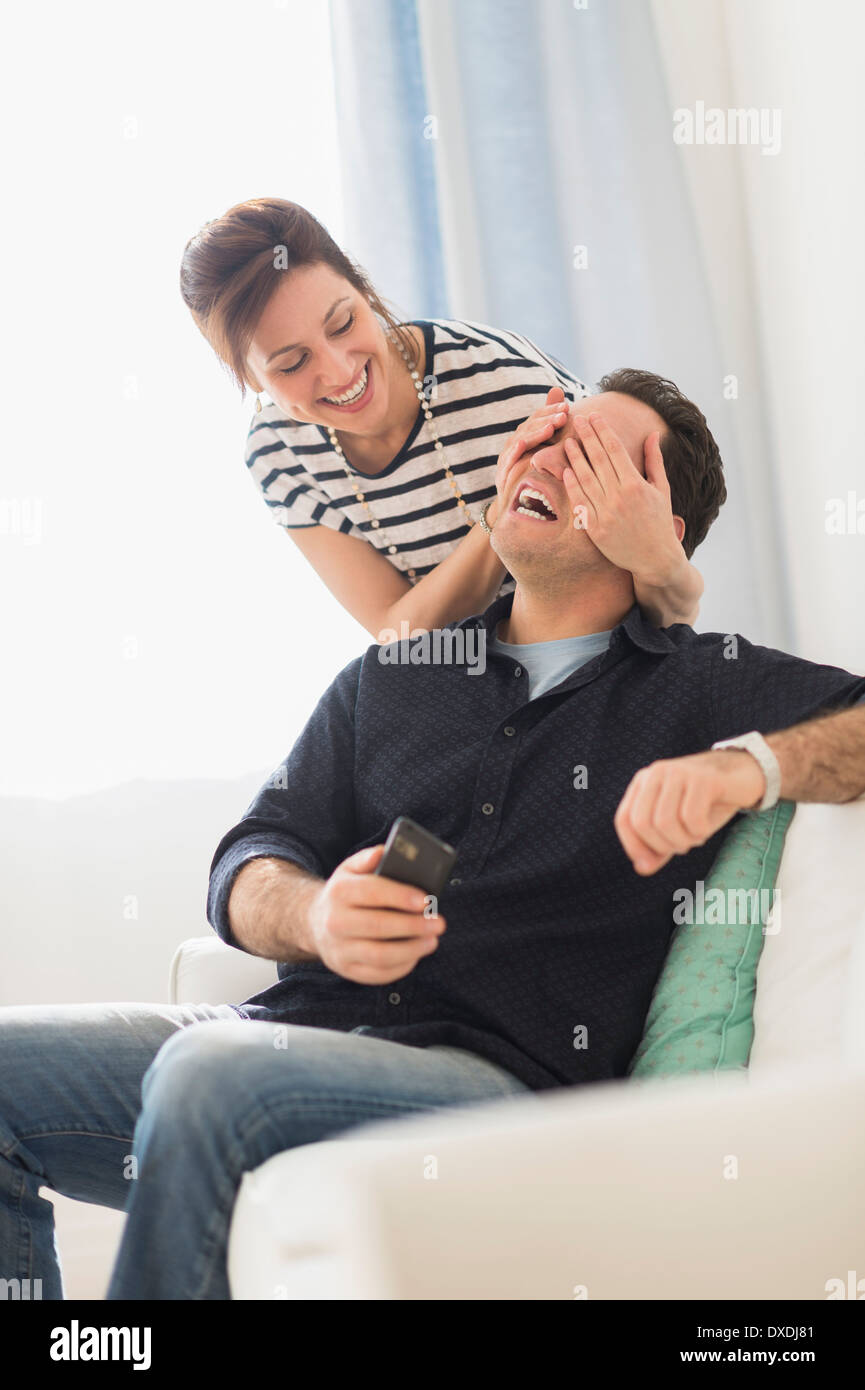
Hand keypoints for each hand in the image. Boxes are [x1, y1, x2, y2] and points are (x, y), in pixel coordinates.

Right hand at [308, 844, 445, 983]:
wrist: (315, 923)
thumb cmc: (346, 893)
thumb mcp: (351, 870)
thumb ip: (368, 858)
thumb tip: (385, 853)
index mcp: (339, 892)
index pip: (371, 892)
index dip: (400, 896)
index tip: (426, 900)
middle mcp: (335, 922)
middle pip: (378, 926)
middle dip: (413, 926)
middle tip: (440, 923)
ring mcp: (339, 949)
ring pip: (380, 955)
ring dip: (412, 949)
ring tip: (432, 941)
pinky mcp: (347, 970)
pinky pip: (378, 974)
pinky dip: (401, 966)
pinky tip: (416, 954)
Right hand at [489, 386, 569, 524]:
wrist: (520, 512)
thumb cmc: (542, 483)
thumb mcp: (556, 458)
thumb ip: (563, 440)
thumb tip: (579, 417)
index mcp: (528, 437)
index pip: (538, 417)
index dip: (551, 410)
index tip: (567, 408)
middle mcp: (516, 444)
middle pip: (529, 426)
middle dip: (546, 419)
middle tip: (562, 416)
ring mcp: (507, 458)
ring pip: (519, 439)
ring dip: (533, 433)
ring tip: (548, 428)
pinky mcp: (501, 474)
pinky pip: (507, 460)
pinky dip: (513, 451)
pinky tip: (521, 444)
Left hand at [536, 411, 684, 585]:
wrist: (655, 559)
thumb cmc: (660, 522)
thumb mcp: (662, 489)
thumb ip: (654, 461)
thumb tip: (652, 434)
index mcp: (636, 485)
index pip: (614, 450)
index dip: (603, 430)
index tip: (594, 415)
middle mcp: (619, 497)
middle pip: (597, 459)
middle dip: (586, 436)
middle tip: (576, 419)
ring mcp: (605, 513)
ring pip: (585, 479)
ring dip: (575, 458)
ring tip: (567, 441)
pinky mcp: (595, 529)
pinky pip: (580, 502)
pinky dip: (572, 485)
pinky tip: (566, 471)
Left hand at [613, 749, 765, 874]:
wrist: (745, 775)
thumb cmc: (707, 803)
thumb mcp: (678, 826)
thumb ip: (658, 847)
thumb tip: (642, 868)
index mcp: (644, 782)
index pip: (624, 819)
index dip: (634, 846)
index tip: (650, 863)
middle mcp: (657, 773)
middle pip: (643, 823)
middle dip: (663, 846)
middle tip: (683, 846)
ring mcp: (680, 773)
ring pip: (665, 822)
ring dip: (683, 840)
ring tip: (696, 836)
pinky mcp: (704, 779)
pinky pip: (691, 818)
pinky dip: (700, 832)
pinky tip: (706, 827)